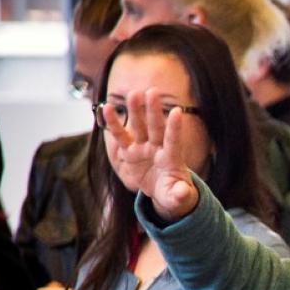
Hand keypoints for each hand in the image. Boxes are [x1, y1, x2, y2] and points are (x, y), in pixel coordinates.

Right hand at [101, 89, 199, 220]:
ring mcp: (143, 149)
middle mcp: (158, 149)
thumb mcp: (178, 198)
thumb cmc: (173, 194)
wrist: (162, 192)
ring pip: (139, 127)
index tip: (178, 111)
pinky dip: (113, 123)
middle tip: (153, 91)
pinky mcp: (130, 152)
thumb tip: (184, 194)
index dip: (175, 128)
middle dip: (154, 111)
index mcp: (172, 160)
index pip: (174, 142)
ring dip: (135, 111)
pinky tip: (106, 107)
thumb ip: (180, 195)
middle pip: (156, 128)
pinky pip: (120, 136)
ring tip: (132, 93)